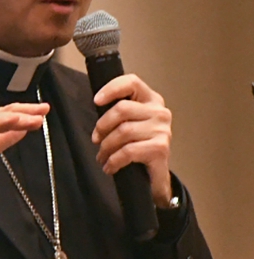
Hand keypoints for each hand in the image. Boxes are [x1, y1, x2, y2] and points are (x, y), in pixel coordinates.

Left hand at [92, 74, 173, 206]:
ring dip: (106, 147)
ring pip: (123, 131)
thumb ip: (117, 110)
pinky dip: (114, 160)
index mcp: (150, 99)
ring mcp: (162, 130)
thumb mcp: (127, 122)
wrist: (154, 175)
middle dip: (102, 126)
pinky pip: (128, 151)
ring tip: (101, 156)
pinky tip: (109, 166)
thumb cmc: (137, 144)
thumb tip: (96, 103)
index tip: (96, 101)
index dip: (111, 89)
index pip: (131, 82)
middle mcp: (159, 111)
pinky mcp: (161, 148)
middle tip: (96, 139)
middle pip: (122, 109)